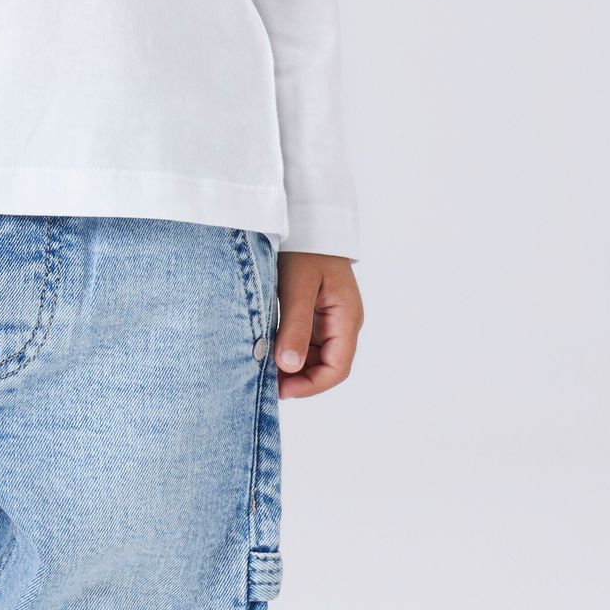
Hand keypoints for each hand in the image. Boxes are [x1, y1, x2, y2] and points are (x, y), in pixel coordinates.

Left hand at [272, 252, 362, 397]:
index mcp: (346, 318)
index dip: (310, 386)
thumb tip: (289, 367)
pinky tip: (268, 350)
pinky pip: (306, 342)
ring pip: (315, 357)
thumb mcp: (296, 287)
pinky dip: (289, 350)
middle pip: (326, 367)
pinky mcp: (317, 313)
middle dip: (299, 379)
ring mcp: (331, 319)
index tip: (281, 390)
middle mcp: (343, 323)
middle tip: (265, 382)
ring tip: (263, 367)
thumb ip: (295, 327)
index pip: (337, 369)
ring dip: (293, 367)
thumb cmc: (305, 249)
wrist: (307, 219)